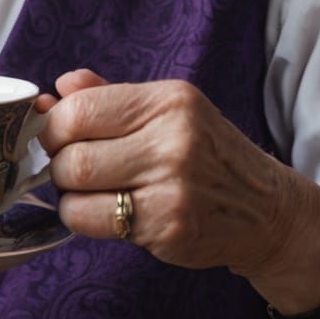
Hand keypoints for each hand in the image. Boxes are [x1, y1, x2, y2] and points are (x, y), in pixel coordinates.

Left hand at [36, 69, 319, 283]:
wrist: (266, 210)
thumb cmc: (207, 155)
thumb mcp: (168, 111)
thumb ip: (109, 97)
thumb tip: (54, 91)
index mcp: (168, 101)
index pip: (80, 109)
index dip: (53, 126)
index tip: (55, 136)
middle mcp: (173, 140)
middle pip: (73, 154)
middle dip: (57, 164)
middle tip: (69, 169)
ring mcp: (173, 187)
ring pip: (77, 190)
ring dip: (68, 193)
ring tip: (87, 190)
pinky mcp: (168, 227)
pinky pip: (94, 222)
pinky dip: (83, 217)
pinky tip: (106, 212)